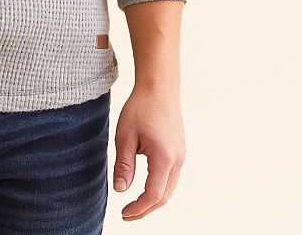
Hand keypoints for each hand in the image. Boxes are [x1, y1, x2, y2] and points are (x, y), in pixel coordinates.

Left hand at [112, 82, 185, 220]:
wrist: (159, 87)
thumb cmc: (140, 107)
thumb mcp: (125, 135)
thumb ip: (124, 165)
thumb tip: (120, 190)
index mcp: (164, 158)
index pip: (153, 195)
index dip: (138, 209)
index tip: (123, 213)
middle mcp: (177, 160)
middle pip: (164, 197)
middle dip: (146, 210)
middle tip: (127, 215)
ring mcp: (181, 155)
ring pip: (169, 188)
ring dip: (153, 200)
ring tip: (134, 205)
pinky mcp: (179, 150)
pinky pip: (171, 177)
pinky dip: (159, 188)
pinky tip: (145, 187)